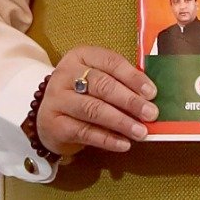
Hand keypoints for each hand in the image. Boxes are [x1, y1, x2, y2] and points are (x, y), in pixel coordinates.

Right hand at [36, 46, 157, 155]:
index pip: (110, 62)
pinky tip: (123, 144)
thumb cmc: (81, 94)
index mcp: (81, 56)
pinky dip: (107, 139)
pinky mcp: (54, 124)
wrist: (48, 115)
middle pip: (102, 85)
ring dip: (121, 121)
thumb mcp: (96, 78)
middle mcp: (66, 74)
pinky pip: (84, 132)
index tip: (151, 92)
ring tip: (140, 132)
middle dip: (129, 101)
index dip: (133, 77)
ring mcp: (57, 99)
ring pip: (93, 109)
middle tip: (150, 114)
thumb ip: (120, 82)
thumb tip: (150, 97)